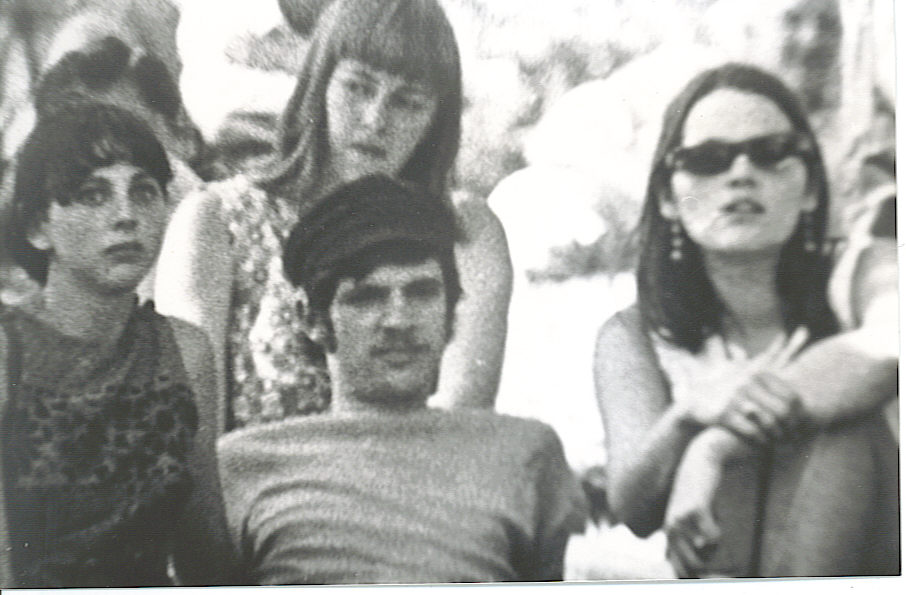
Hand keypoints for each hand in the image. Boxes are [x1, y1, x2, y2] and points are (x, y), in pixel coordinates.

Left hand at [664, 435, 723, 577]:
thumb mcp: (693, 520)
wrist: (700, 462)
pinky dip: (720, 530)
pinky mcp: (694, 510)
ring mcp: (680, 520)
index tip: (711, 565)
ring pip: (705, 554)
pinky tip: (714, 512)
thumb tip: (700, 570)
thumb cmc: (700, 494)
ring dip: (715, 544)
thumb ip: (693, 543)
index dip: (696, 573)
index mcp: (669, 535)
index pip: (679, 570)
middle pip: (694, 567)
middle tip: (714, 539)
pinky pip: (714, 537)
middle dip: (711, 560)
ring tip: (712, 524)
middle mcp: (670, 530)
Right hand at [685, 328, 808, 443]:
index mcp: (754, 373)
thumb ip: (761, 360)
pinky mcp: (724, 414)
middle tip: (791, 437)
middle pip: (781, 411)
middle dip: (788, 427)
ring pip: (768, 422)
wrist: (693, 404)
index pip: (789, 396)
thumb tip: (786, 336)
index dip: (796, 413)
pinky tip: (763, 444)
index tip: (797, 424)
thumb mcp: (739, 370)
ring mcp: (735, 398)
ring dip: (776, 436)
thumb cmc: (721, 389)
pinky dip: (761, 440)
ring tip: (778, 442)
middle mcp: (745, 384)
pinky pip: (752, 431)